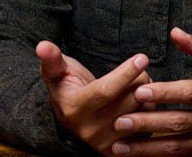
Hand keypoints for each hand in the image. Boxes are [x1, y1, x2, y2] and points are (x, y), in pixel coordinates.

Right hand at [37, 40, 153, 152]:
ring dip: (147, 95)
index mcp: (73, 108)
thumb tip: (43, 46)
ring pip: (140, 114)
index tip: (142, 57)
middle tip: (140, 70)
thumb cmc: (67, 88)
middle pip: (127, 101)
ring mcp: (104, 142)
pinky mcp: (117, 150)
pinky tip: (142, 102)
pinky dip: (148, 112)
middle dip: (140, 80)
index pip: (105, 91)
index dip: (125, 74)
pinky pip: (145, 129)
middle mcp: (88, 129)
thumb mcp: (57, 72)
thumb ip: (52, 59)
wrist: (72, 118)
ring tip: (139, 85)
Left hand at [110, 27, 191, 155]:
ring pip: (177, 146)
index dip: (165, 92)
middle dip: (148, 122)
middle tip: (120, 121)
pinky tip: (136, 155)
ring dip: (146, 147)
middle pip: (180, 121)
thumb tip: (175, 32)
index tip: (139, 90)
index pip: (190, 92)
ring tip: (119, 145)